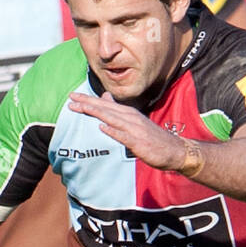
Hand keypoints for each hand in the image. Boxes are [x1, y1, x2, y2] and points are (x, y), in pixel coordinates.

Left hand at [68, 92, 187, 172]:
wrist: (174, 150)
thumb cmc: (152, 137)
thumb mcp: (134, 121)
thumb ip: (118, 111)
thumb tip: (105, 98)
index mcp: (128, 113)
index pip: (105, 104)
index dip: (88, 100)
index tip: (73, 96)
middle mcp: (130, 118)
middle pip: (106, 109)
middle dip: (88, 103)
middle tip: (71, 98)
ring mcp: (135, 130)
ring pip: (113, 119)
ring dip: (97, 113)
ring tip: (82, 108)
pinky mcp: (139, 142)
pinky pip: (124, 136)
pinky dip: (114, 131)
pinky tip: (103, 128)